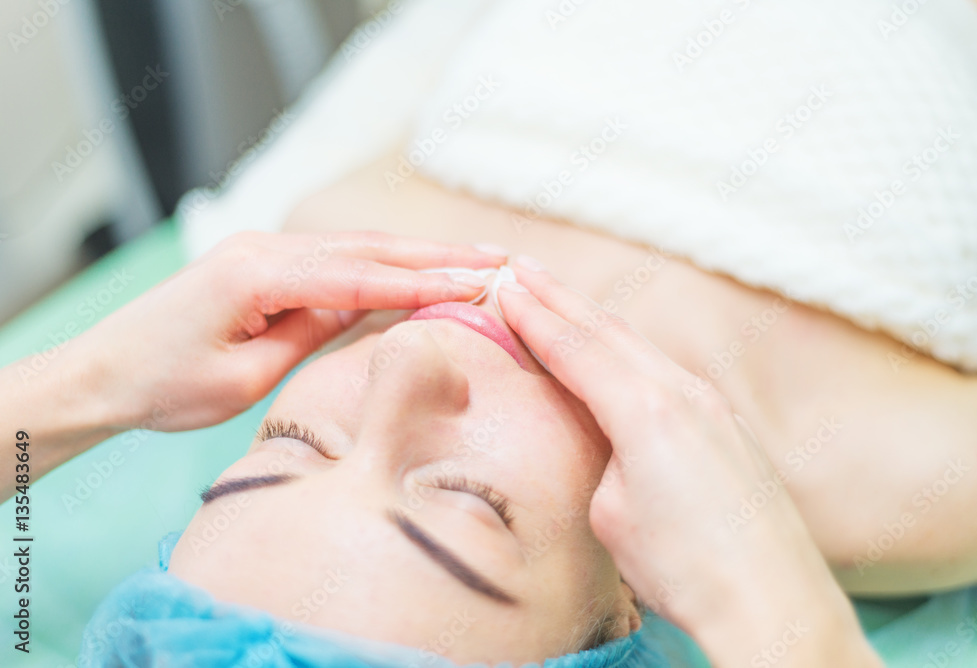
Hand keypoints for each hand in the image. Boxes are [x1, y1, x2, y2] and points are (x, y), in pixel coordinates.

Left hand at [78, 231, 504, 432]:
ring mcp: (262, 250)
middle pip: (367, 249)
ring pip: (355, 247)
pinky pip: (333, 257)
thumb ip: (309, 335)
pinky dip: (381, 262)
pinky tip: (416, 266)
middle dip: (435, 255)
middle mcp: (263, 249)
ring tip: (473, 257)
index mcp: (258, 276)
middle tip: (496, 258)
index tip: (477, 283)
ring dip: (414, 254)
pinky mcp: (263, 262)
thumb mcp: (246, 378)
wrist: (104, 373)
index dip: (423, 282)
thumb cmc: (165, 385)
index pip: (361, 277)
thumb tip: (363, 310)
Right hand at [497, 259, 881, 666]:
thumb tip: (606, 439)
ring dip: (595, 319)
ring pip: (640, 346)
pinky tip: (617, 351)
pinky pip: (667, 369)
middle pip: (608, 331)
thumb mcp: (611, 513)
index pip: (574, 349)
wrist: (774, 602)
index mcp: (645, 411)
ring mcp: (714, 405)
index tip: (502, 287)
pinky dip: (629, 349)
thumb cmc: (687, 570)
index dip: (533, 317)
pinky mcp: (730, 426)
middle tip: (521, 268)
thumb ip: (601, 456)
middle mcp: (684, 393)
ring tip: (561, 299)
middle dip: (560, 297)